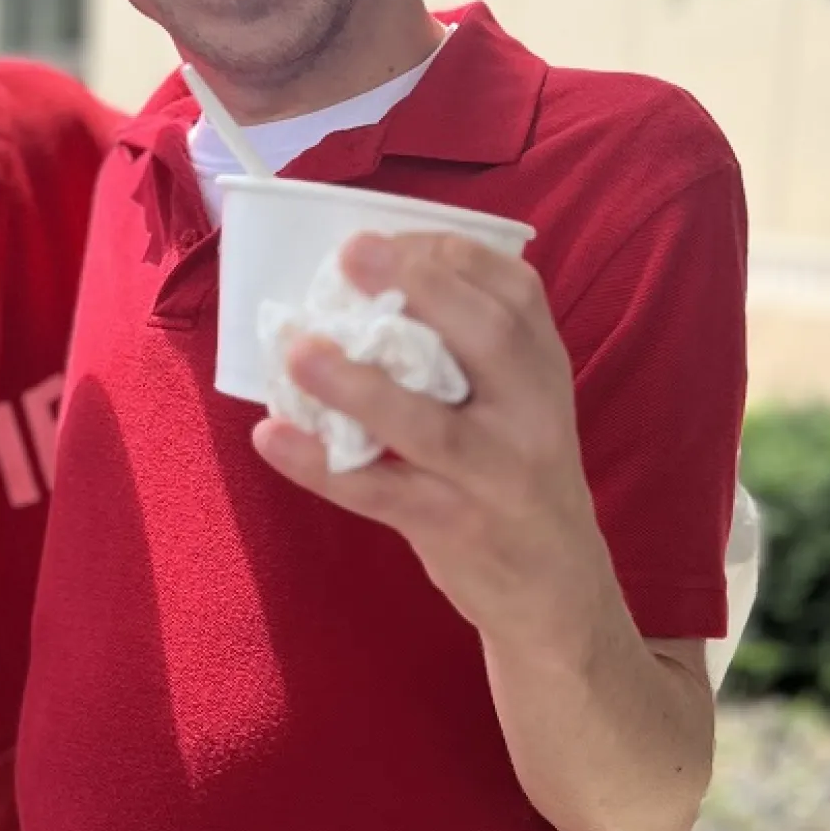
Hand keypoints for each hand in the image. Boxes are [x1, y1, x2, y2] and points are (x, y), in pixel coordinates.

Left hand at [253, 232, 614, 650]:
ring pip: (429, 425)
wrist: (558, 595)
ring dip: (357, 384)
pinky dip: (321, 465)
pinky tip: (271, 435)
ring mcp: (496, 476)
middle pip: (489, 340)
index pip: (515, 292)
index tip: (382, 235)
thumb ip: (466, 346)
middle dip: (421, 288)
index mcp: (544, 369)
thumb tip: (356, 281)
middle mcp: (533, 415)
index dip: (446, 253)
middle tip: (349, 254)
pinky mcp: (454, 528)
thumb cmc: (514, 472)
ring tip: (299, 350)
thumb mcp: (519, 401)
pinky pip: (380, 493)